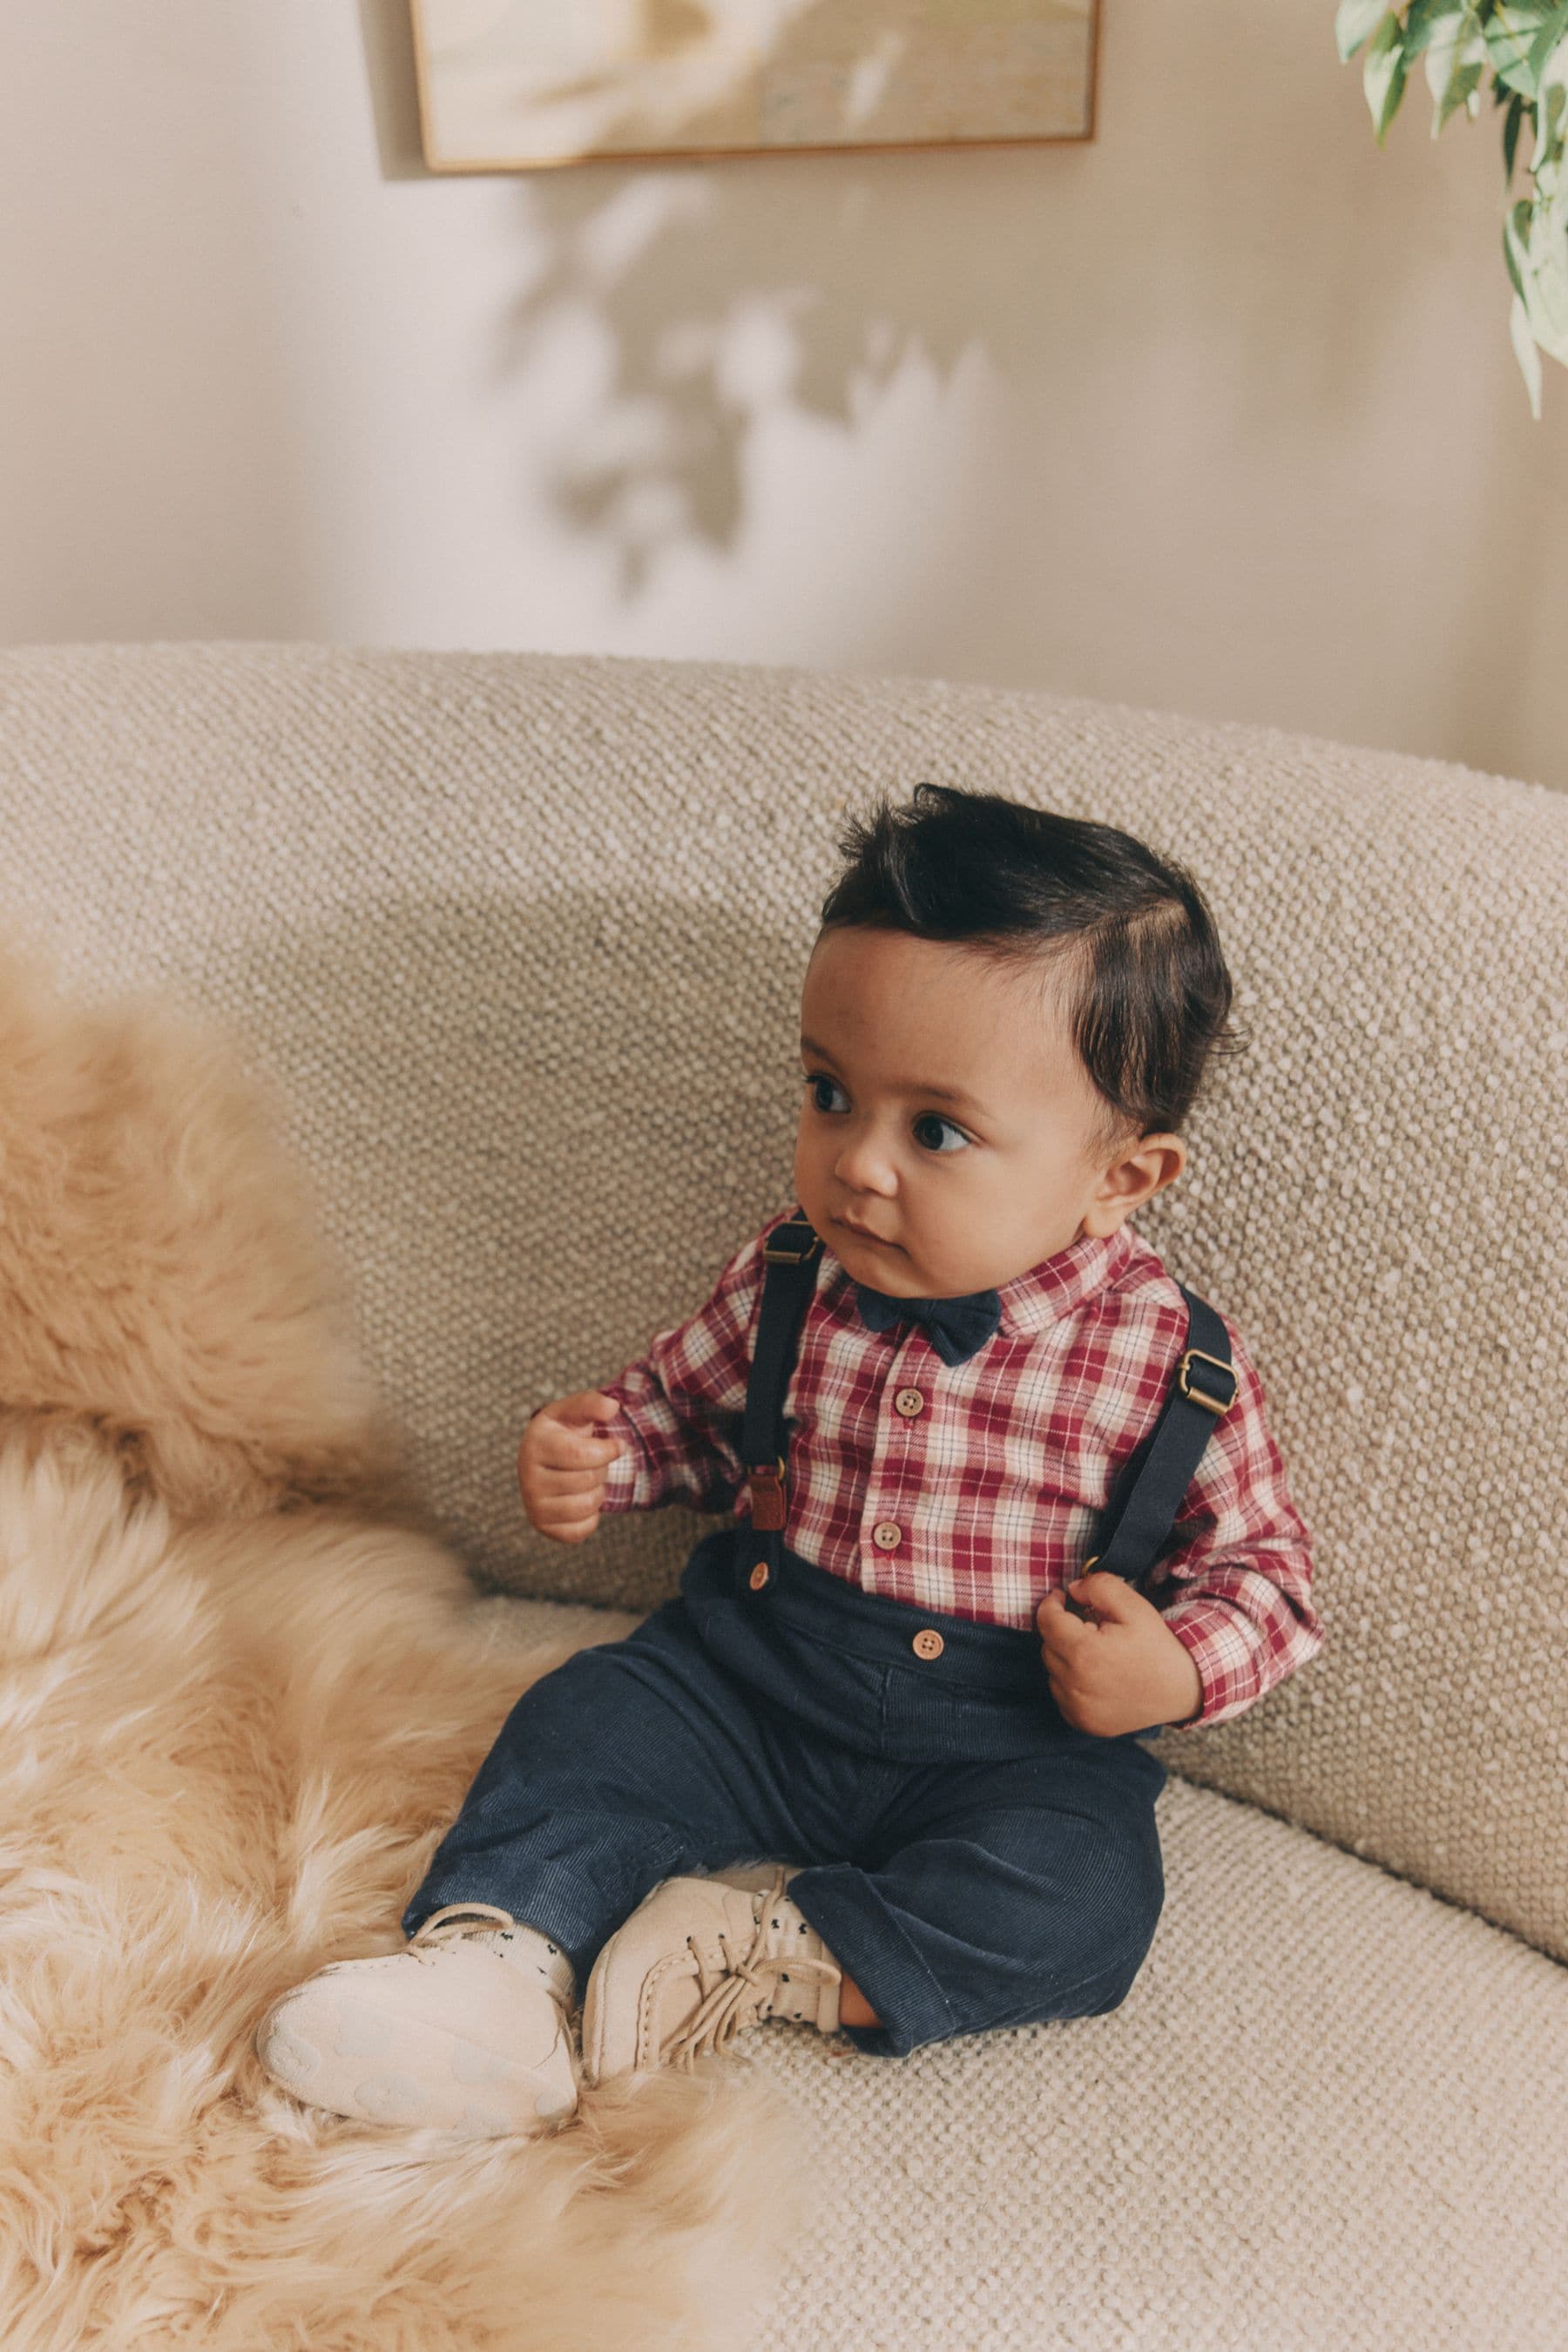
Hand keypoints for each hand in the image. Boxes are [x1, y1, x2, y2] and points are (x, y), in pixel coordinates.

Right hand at [517, 1388, 628, 1543]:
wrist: (547, 1459)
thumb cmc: (565, 1433)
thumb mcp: (575, 1412)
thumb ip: (593, 1404)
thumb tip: (612, 1407)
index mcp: (536, 1443)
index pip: (580, 1455)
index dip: (607, 1451)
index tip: (618, 1445)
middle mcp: (527, 1476)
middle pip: (586, 1480)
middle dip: (601, 1470)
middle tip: (592, 1463)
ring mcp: (532, 1504)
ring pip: (586, 1506)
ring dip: (598, 1492)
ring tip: (587, 1480)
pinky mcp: (542, 1526)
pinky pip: (580, 1530)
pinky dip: (591, 1517)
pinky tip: (581, 1499)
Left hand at [1036, 1572, 1203, 1737]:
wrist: (1182, 1689)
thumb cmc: (1157, 1646)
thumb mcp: (1133, 1605)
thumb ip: (1098, 1586)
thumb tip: (1071, 1590)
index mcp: (1084, 1652)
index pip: (1046, 1620)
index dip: (1053, 1603)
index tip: (1063, 1598)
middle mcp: (1075, 1685)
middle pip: (1048, 1645)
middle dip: (1063, 1631)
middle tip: (1091, 1627)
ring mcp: (1077, 1708)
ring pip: (1052, 1670)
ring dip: (1065, 1657)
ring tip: (1097, 1653)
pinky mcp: (1082, 1722)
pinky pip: (1061, 1694)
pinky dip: (1071, 1682)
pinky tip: (1096, 1676)